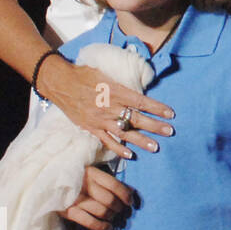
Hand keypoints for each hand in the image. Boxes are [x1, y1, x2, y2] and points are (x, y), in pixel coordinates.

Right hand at [39, 53, 173, 157]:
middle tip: (170, 131)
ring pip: (124, 132)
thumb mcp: (107, 74)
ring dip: (141, 140)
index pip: (142, 101)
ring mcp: (100, 119)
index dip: (157, 108)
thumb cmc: (84, 75)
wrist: (60, 82)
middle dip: (155, 126)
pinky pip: (107, 141)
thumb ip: (123, 86)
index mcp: (116, 91)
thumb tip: (139, 91)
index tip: (170, 113)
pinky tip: (130, 155)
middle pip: (136, 118)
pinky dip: (118, 149)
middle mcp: (110, 107)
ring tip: (155, 147)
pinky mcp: (91, 128)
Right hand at [63, 165, 132, 229]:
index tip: (130, 201)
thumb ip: (105, 180)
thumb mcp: (88, 173)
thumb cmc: (73, 179)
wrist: (45, 184)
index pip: (114, 184)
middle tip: (123, 211)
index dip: (125, 194)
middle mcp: (83, 185)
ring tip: (114, 218)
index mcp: (90, 172)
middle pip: (109, 199)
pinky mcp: (68, 211)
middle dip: (120, 207)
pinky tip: (108, 228)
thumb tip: (130, 191)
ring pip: (102, 211)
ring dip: (112, 216)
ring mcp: (75, 199)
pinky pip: (90, 222)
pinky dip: (102, 226)